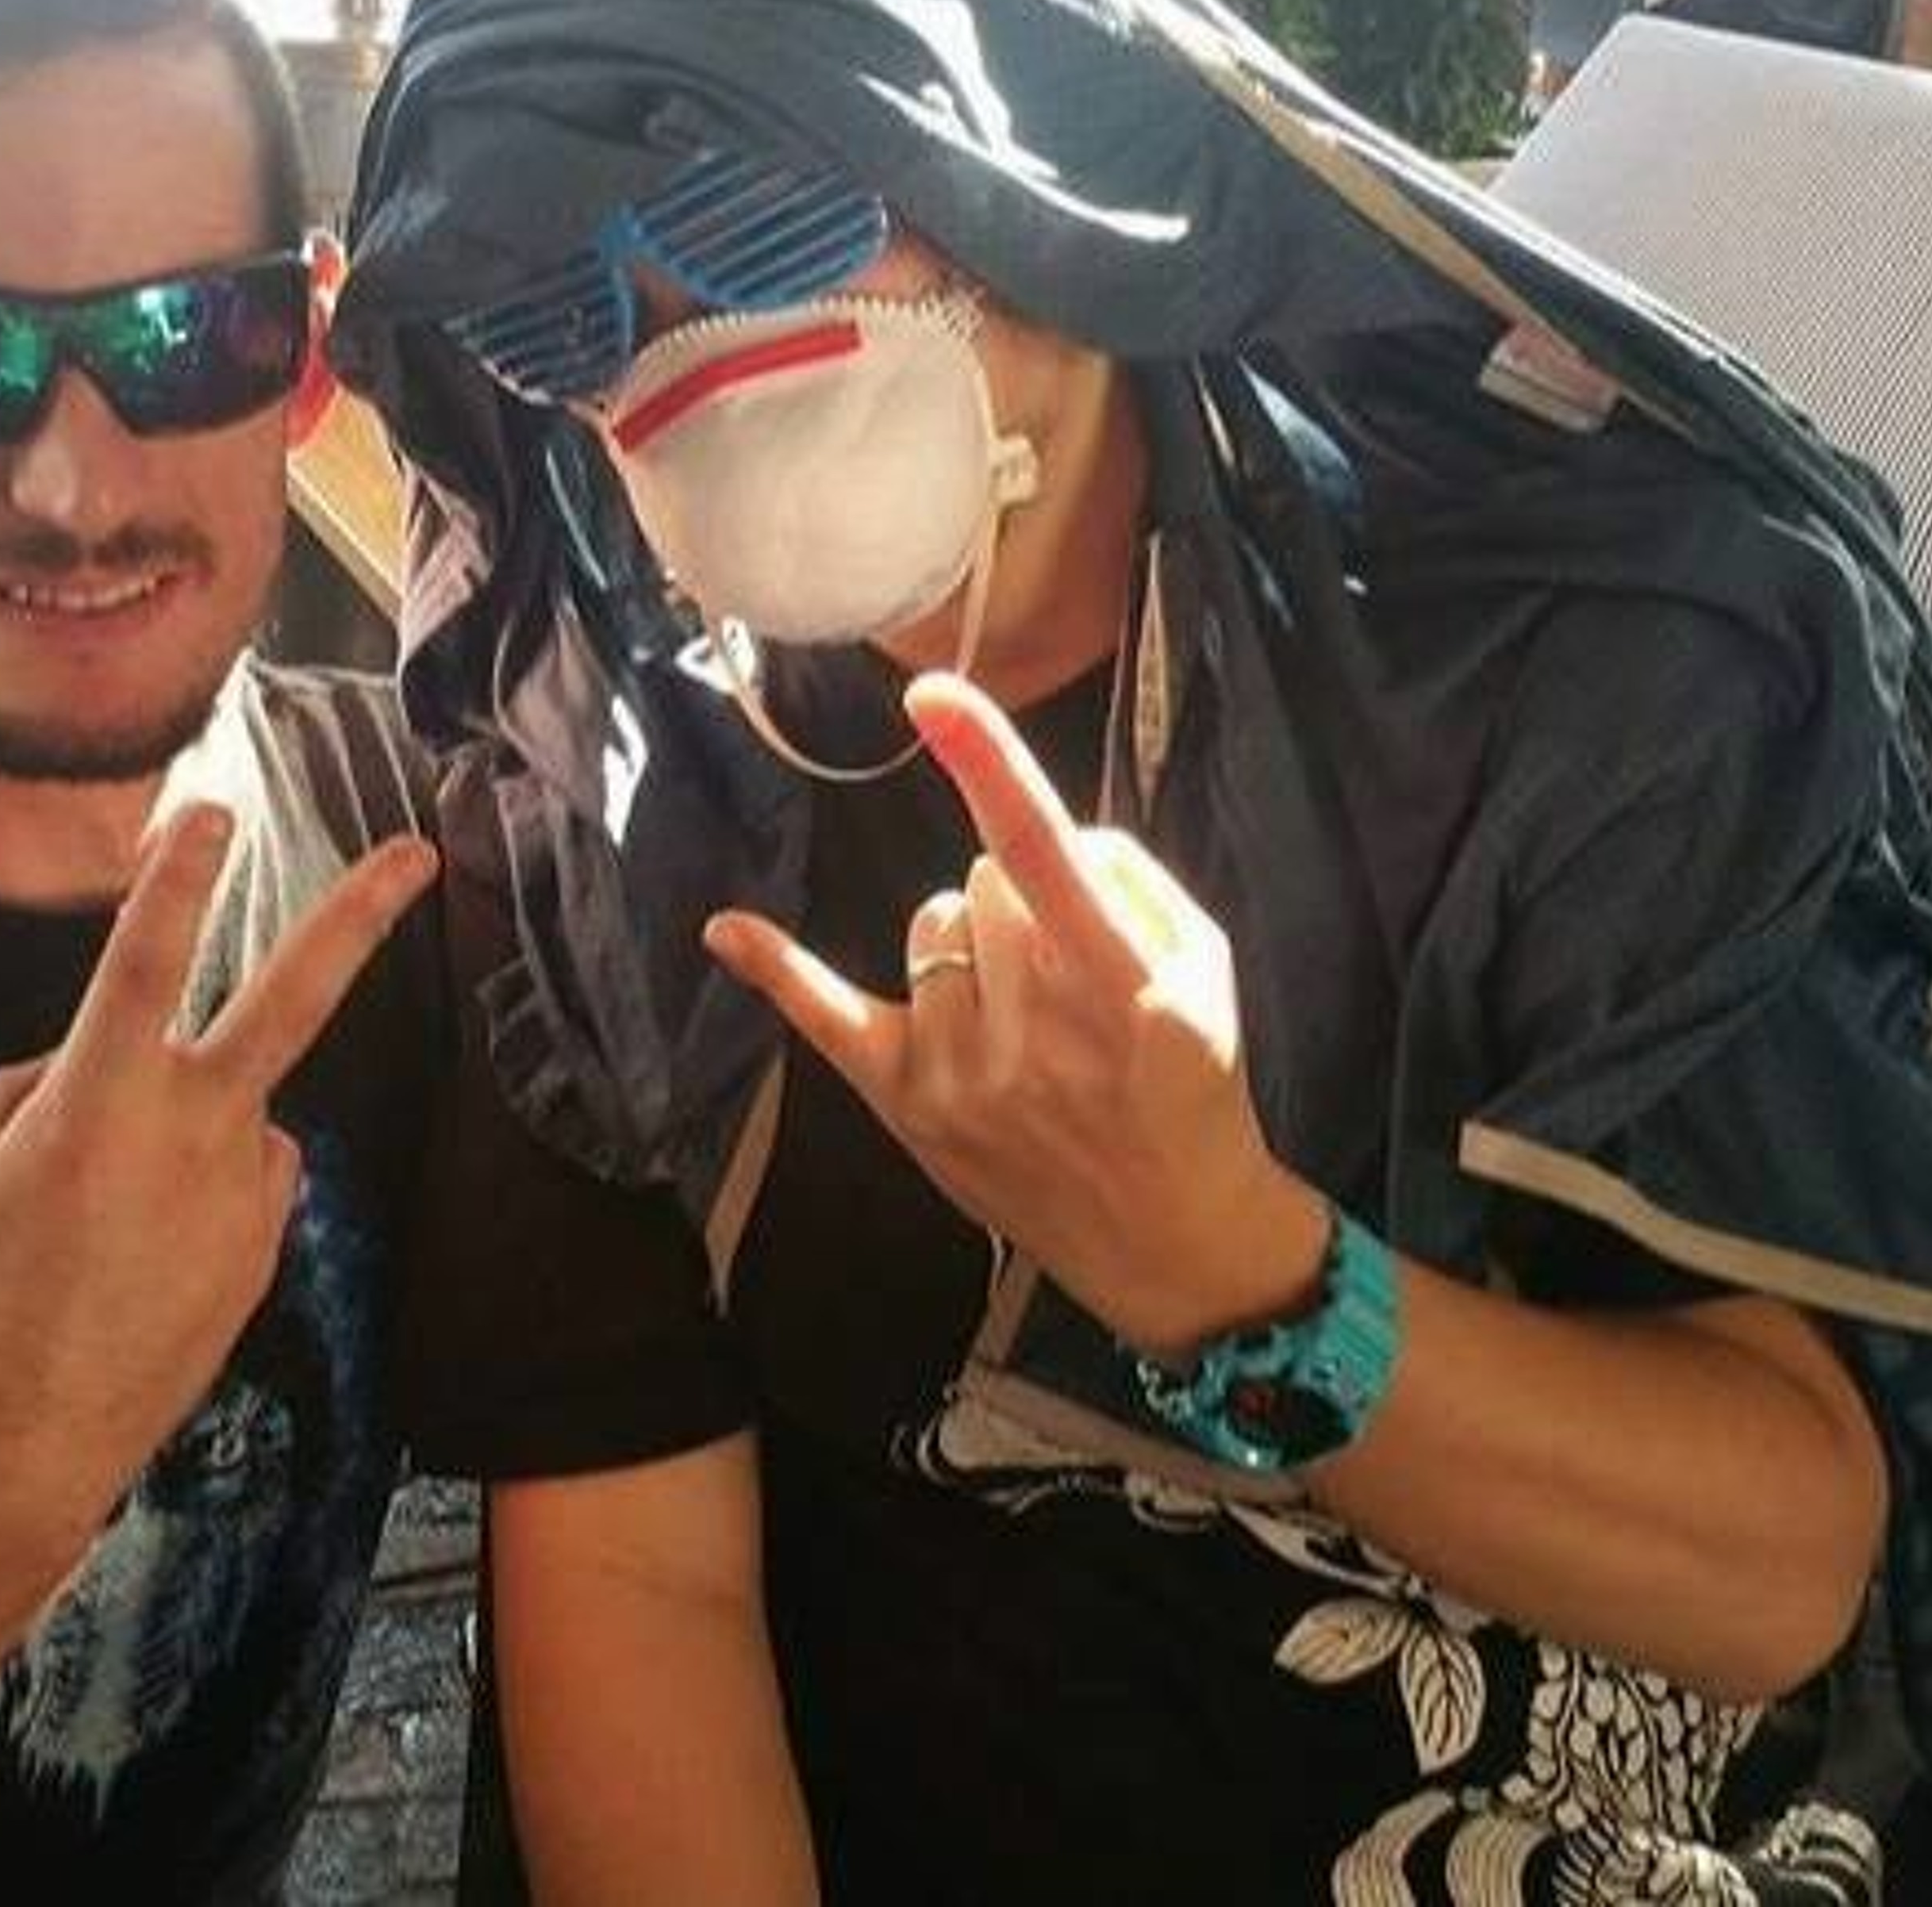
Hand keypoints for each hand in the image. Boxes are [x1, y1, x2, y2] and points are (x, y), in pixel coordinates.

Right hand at [0, 804, 437, 1565]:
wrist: (22, 1449)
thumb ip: (18, 1089)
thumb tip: (78, 1067)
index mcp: (96, 1102)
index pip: (145, 961)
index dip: (176, 880)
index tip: (208, 812)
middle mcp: (191, 1131)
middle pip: (291, 1000)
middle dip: (359, 917)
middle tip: (420, 854)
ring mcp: (245, 1190)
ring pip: (228, 1109)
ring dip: (177, 1134)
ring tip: (98, 1236)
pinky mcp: (269, 1240)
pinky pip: (238, 1175)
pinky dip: (194, 1191)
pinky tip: (140, 1260)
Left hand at [704, 673, 1325, 1355]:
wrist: (1170, 1234)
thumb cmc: (1191, 1085)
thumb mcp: (1207, 968)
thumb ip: (1131, 881)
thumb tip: (1048, 831)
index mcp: (1116, 981)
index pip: (1038, 851)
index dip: (986, 765)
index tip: (934, 696)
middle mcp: (1030, 1027)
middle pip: (978, 880)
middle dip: (1018, 901)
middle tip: (1065, 973)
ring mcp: (959, 1071)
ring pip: (928, 924)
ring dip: (968, 943)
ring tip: (1021, 1012)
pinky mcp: (906, 1105)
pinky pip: (827, 1018)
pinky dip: (778, 970)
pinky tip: (724, 929)